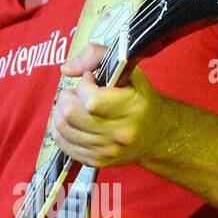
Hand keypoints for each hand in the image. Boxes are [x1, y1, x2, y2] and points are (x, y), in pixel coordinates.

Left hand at [51, 42, 165, 168]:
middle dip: (67, 98)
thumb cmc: (140, 98)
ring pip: (62, 130)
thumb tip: (66, 69)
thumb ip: (96, 55)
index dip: (83, 85)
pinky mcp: (96, 161)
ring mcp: (107, 150)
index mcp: (131, 108)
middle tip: (77, 93)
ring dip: (61, 113)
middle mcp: (120, 133)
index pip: (90, 99)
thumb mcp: (128, 68)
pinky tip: (72, 121)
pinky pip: (65, 145)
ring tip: (74, 106)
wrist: (156, 134)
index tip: (90, 80)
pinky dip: (61, 131)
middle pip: (70, 115)